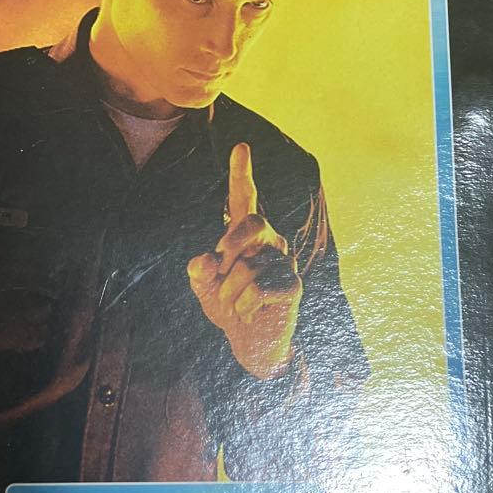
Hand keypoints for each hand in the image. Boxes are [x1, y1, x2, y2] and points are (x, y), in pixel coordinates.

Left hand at [187, 142, 301, 379]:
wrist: (250, 344)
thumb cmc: (228, 306)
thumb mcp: (204, 288)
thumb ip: (198, 272)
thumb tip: (204, 259)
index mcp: (245, 235)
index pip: (244, 199)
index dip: (242, 174)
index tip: (240, 147)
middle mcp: (269, 241)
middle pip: (253, 222)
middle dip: (230, 244)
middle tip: (220, 269)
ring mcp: (284, 262)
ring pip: (246, 268)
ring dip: (230, 294)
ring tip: (238, 305)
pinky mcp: (293, 285)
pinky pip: (257, 289)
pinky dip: (245, 307)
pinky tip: (252, 313)